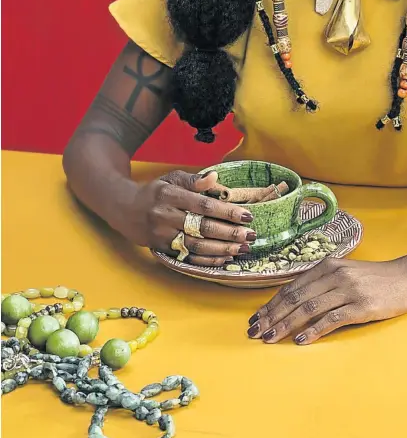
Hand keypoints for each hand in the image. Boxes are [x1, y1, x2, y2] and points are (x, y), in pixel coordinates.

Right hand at [124, 170, 284, 264]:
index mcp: (169, 195)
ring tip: (242, 247)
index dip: (226, 211)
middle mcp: (164, 216)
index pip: (203, 205)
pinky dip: (208, 260)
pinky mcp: (162, 250)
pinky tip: (225, 257)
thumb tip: (215, 177)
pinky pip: (188, 258)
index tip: (247, 215)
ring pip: (196, 246)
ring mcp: (162, 236)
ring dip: (222, 249)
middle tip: (250, 235)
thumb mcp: (172, 178)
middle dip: (229, 233)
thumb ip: (194, 180)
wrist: (125, 209)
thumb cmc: (156, 191)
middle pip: (202, 228)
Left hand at [247, 257, 406, 344]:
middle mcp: (335, 275)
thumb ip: (320, 284)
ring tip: (272, 338)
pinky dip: (314, 331)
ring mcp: (348, 290)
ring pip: (309, 309)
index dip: (270, 305)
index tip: (255, 319)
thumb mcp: (343, 274)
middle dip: (272, 316)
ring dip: (287, 325)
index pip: (291, 288)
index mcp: (326, 266)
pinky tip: (301, 340)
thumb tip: (290, 303)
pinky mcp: (361, 306)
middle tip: (256, 332)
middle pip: (295, 298)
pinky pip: (332, 319)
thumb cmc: (373, 279)